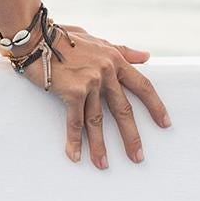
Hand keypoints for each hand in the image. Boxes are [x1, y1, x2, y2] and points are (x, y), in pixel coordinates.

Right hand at [10, 22, 172, 168]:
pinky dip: (75, 140)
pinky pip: (75, 121)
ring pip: (97, 120)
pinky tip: (75, 155)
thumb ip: (121, 50)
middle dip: (131, 136)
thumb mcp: (95, 40)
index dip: (155, 106)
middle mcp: (105, 71)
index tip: (164, 124)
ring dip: (100, 145)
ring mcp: (90, 82)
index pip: (142, 86)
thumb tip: (146, 56)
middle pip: (123, 110)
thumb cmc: (61, 36)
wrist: (34, 36)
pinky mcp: (72, 91)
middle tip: (137, 157)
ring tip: (103, 164)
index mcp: (114, 59)